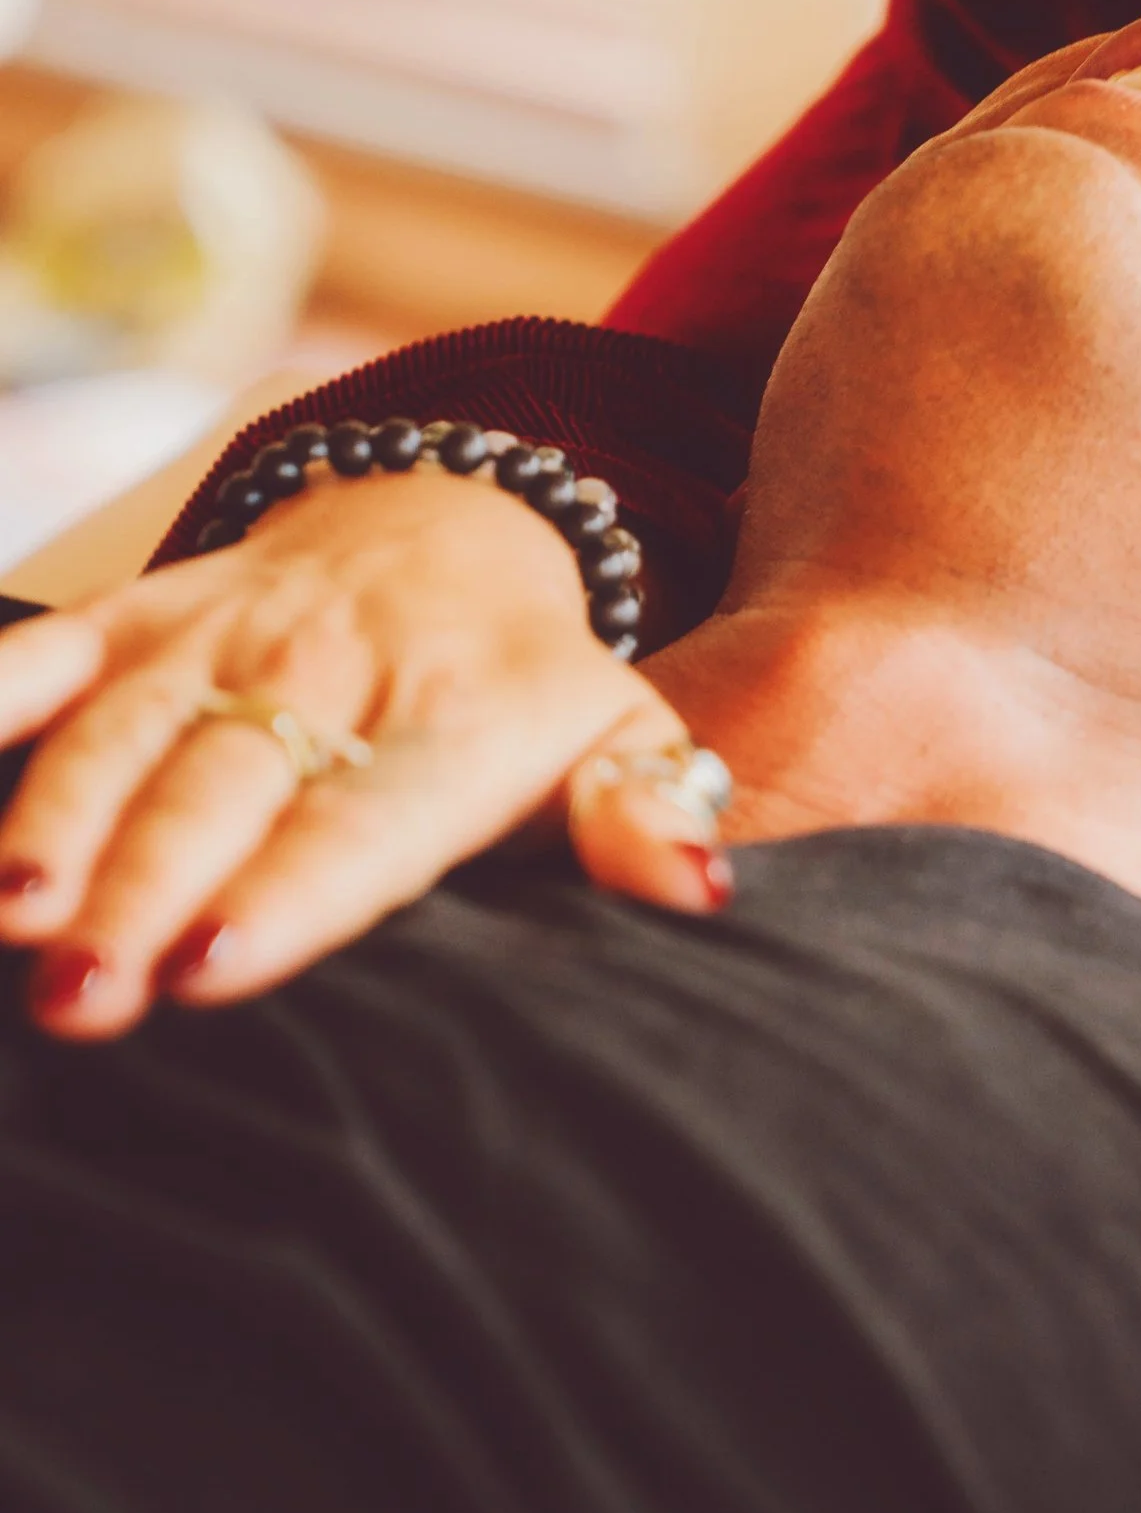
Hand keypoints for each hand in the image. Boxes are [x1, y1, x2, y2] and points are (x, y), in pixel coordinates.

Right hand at [0, 465, 730, 1037]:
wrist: (459, 522)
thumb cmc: (528, 688)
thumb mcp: (618, 734)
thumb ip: (646, 813)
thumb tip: (701, 890)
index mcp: (456, 718)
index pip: (372, 815)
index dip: (295, 888)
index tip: (218, 962)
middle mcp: (333, 670)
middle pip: (229, 788)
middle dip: (150, 888)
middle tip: (87, 990)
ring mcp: (225, 635)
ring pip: (127, 728)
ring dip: (58, 818)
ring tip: (12, 912)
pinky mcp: (142, 613)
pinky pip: (48, 649)